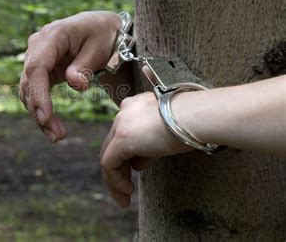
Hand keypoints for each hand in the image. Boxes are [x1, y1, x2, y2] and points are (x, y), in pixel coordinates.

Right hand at [19, 11, 121, 142]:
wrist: (103, 29)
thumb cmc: (104, 34)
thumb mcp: (101, 46)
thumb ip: (86, 65)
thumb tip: (75, 84)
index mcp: (53, 35)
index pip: (37, 66)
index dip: (38, 93)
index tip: (46, 117)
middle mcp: (38, 45)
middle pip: (29, 81)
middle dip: (39, 111)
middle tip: (56, 135)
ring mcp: (36, 57)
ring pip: (28, 90)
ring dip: (39, 115)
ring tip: (57, 137)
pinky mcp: (41, 69)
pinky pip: (35, 92)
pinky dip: (42, 110)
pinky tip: (52, 128)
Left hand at [99, 92, 191, 207]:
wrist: (196, 117)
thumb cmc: (191, 126)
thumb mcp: (166, 135)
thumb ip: (148, 147)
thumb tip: (137, 165)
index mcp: (135, 106)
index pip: (125, 134)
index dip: (128, 155)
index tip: (136, 170)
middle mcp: (124, 112)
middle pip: (113, 146)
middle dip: (119, 170)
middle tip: (127, 190)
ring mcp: (120, 124)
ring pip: (108, 156)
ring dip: (115, 180)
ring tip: (125, 199)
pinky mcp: (121, 138)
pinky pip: (109, 164)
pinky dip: (115, 180)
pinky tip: (128, 190)